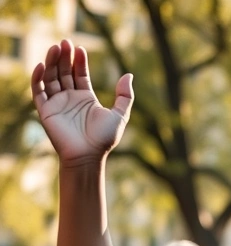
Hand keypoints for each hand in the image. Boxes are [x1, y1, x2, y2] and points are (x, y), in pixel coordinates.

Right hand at [31, 39, 133, 163]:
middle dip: (64, 57)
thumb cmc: (104, 138)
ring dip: (52, 63)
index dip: (79, 61)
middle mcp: (70, 99)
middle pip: (64, 72)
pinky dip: (38, 78)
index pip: (80, 74)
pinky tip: (42, 65)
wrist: (88, 155)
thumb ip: (125, 96)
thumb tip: (128, 75)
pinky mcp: (46, 111)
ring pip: (51, 78)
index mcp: (86, 98)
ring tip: (55, 48)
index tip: (81, 49)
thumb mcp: (120, 114)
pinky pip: (38, 91)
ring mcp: (57, 104)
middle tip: (65, 42)